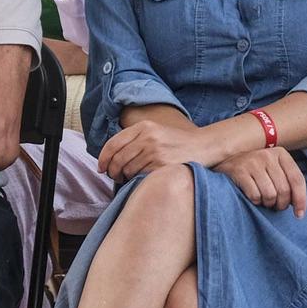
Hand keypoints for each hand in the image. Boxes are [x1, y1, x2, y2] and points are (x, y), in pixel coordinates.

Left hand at [97, 117, 231, 181]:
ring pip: (128, 169)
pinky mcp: (162, 164)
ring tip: (130, 178)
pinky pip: (141, 176)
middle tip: (115, 177)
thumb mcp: (156, 131)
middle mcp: (148, 137)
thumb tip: (110, 158)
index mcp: (144, 126)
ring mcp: (155, 151)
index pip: (113, 143)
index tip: (101, 168)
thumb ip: (136, 139)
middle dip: (113, 171)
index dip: (103, 158)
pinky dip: (138, 180)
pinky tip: (142, 179)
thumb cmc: (179, 143)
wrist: (205, 146)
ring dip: (125, 177)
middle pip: (118, 159)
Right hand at [216, 147, 306, 213]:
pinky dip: (255, 202)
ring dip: (268, 204)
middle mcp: (267, 155)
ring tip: (263, 201)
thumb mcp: (273, 170)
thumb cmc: (254, 171)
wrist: (224, 162)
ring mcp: (252, 162)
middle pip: (284, 190)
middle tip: (275, 207)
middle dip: (281, 204)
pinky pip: (255, 196)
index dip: (301, 199)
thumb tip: (299, 207)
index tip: (299, 215)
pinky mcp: (239, 171)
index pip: (297, 179)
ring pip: (270, 195)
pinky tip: (252, 197)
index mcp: (280, 154)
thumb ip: (287, 182)